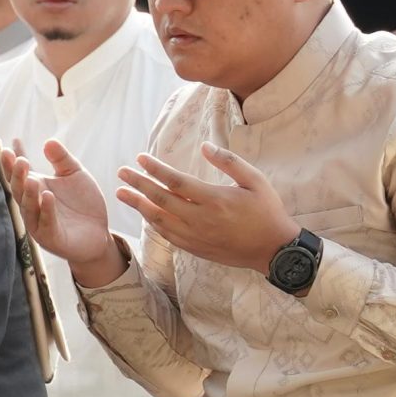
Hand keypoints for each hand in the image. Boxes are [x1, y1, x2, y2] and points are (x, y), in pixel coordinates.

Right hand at [0, 139, 124, 283]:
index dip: (11, 162)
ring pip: (28, 207)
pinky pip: (46, 222)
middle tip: (20, 161)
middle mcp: (32, 205)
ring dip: (29, 193)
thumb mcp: (75, 175)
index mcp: (35, 189)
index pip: (19, 174)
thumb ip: (62, 159)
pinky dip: (46, 209)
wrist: (98, 233)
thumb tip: (49, 141)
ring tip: (31, 179)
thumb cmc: (83, 203)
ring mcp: (39, 222)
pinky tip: (48, 196)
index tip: (8, 148)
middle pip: (18, 189)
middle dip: (17, 176)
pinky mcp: (50, 237)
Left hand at [116, 145, 299, 273]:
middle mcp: (200, 219)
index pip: (175, 181)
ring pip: (159, 220)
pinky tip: (146, 214)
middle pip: (160, 199)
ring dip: (139, 205)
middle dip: (138, 185)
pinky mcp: (195, 248)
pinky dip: (153, 223)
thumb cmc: (267, 211)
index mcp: (214, 199)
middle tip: (122, 172)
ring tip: (123, 194)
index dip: (155, 169)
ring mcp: (196, 236)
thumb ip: (229, 162)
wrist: (273, 250)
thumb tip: (205, 147)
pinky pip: (167, 235)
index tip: (140, 158)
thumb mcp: (256, 180)